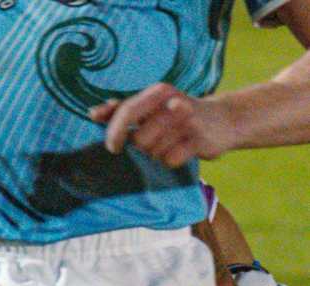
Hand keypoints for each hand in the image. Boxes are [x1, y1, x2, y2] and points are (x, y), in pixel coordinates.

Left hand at [93, 84, 233, 166]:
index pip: (126, 111)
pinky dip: (171, 161)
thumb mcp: (152, 106)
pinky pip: (170, 160)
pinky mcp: (200, 140)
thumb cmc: (177, 114)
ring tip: (170, 144)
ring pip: (153, 152)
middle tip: (153, 142)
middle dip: (140, 147)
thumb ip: (122, 109)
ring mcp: (189, 122)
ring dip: (156, 154)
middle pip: (138, 139)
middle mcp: (174, 103)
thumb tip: (93, 113)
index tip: (113, 147)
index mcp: (158, 93)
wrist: (224, 118)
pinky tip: (182, 151)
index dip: (114, 132)